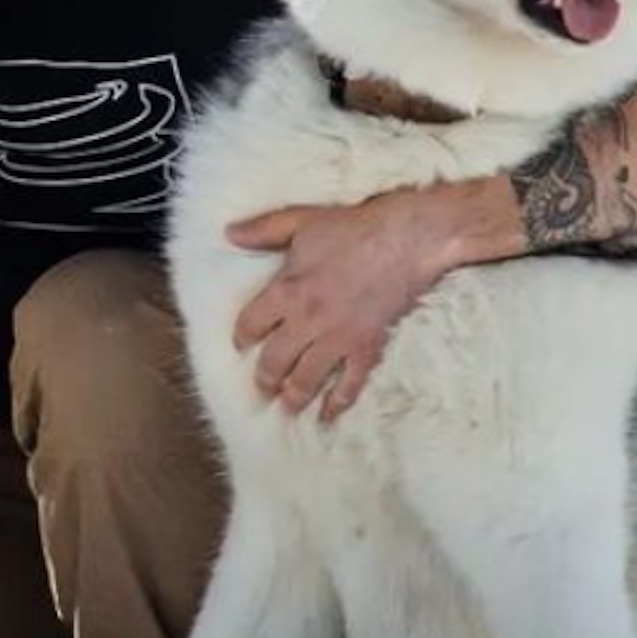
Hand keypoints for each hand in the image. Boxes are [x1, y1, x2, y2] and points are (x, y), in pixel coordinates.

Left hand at [228, 189, 461, 422]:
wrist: (407, 239)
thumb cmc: (353, 228)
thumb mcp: (301, 221)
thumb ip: (264, 230)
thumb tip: (229, 233)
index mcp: (287, 290)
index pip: (252, 323)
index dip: (243, 337)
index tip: (241, 347)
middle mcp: (307, 321)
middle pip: (275, 360)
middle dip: (264, 378)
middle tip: (261, 389)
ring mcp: (338, 338)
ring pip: (307, 378)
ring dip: (293, 396)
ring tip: (286, 407)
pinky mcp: (366, 348)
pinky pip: (349, 384)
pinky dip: (337, 404)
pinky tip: (328, 417)